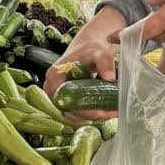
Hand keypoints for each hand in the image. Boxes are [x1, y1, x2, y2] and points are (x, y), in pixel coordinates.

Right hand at [44, 5, 127, 120]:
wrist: (86, 49)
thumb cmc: (89, 50)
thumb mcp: (98, 53)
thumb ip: (104, 62)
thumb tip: (110, 78)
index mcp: (54, 77)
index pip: (68, 101)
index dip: (85, 110)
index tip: (103, 112)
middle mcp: (52, 89)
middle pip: (70, 110)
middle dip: (92, 114)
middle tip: (112, 113)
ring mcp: (57, 96)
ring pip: (73, 114)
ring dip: (92, 116)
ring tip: (112, 111)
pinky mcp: (65, 101)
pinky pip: (76, 112)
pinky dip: (90, 113)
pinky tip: (105, 110)